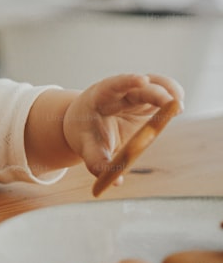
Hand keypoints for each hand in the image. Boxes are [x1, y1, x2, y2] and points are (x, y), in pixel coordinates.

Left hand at [63, 73, 183, 180]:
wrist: (84, 122)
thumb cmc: (85, 133)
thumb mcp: (86, 147)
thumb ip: (97, 162)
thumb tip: (116, 181)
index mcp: (99, 98)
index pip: (113, 85)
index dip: (128, 81)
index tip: (142, 80)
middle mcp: (119, 92)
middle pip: (140, 86)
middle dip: (158, 92)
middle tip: (176, 105)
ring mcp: (135, 93)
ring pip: (156, 84)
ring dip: (169, 91)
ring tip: (178, 108)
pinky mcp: (147, 99)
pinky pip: (163, 93)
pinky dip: (172, 97)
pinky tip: (176, 110)